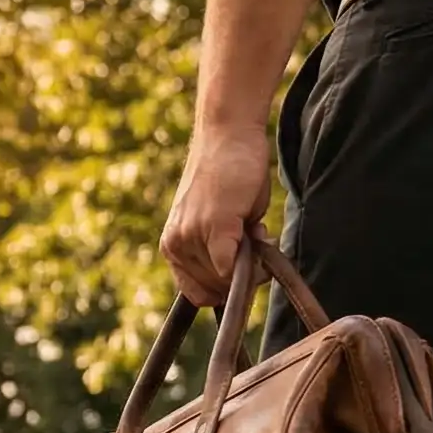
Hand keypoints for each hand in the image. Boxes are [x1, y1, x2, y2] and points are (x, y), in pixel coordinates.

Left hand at [161, 122, 273, 306]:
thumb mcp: (219, 222)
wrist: (227, 137)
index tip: (244, 274)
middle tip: (256, 246)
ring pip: (227, 281)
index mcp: (173, 247)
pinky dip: (253, 261)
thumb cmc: (228, 177)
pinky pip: (233, 268)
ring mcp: (192, 237)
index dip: (225, 291)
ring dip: (251, 266)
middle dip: (242, 278)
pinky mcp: (215, 226)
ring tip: (254, 230)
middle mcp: (176, 245)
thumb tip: (243, 276)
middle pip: (216, 290)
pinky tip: (258, 232)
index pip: (197, 294)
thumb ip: (225, 251)